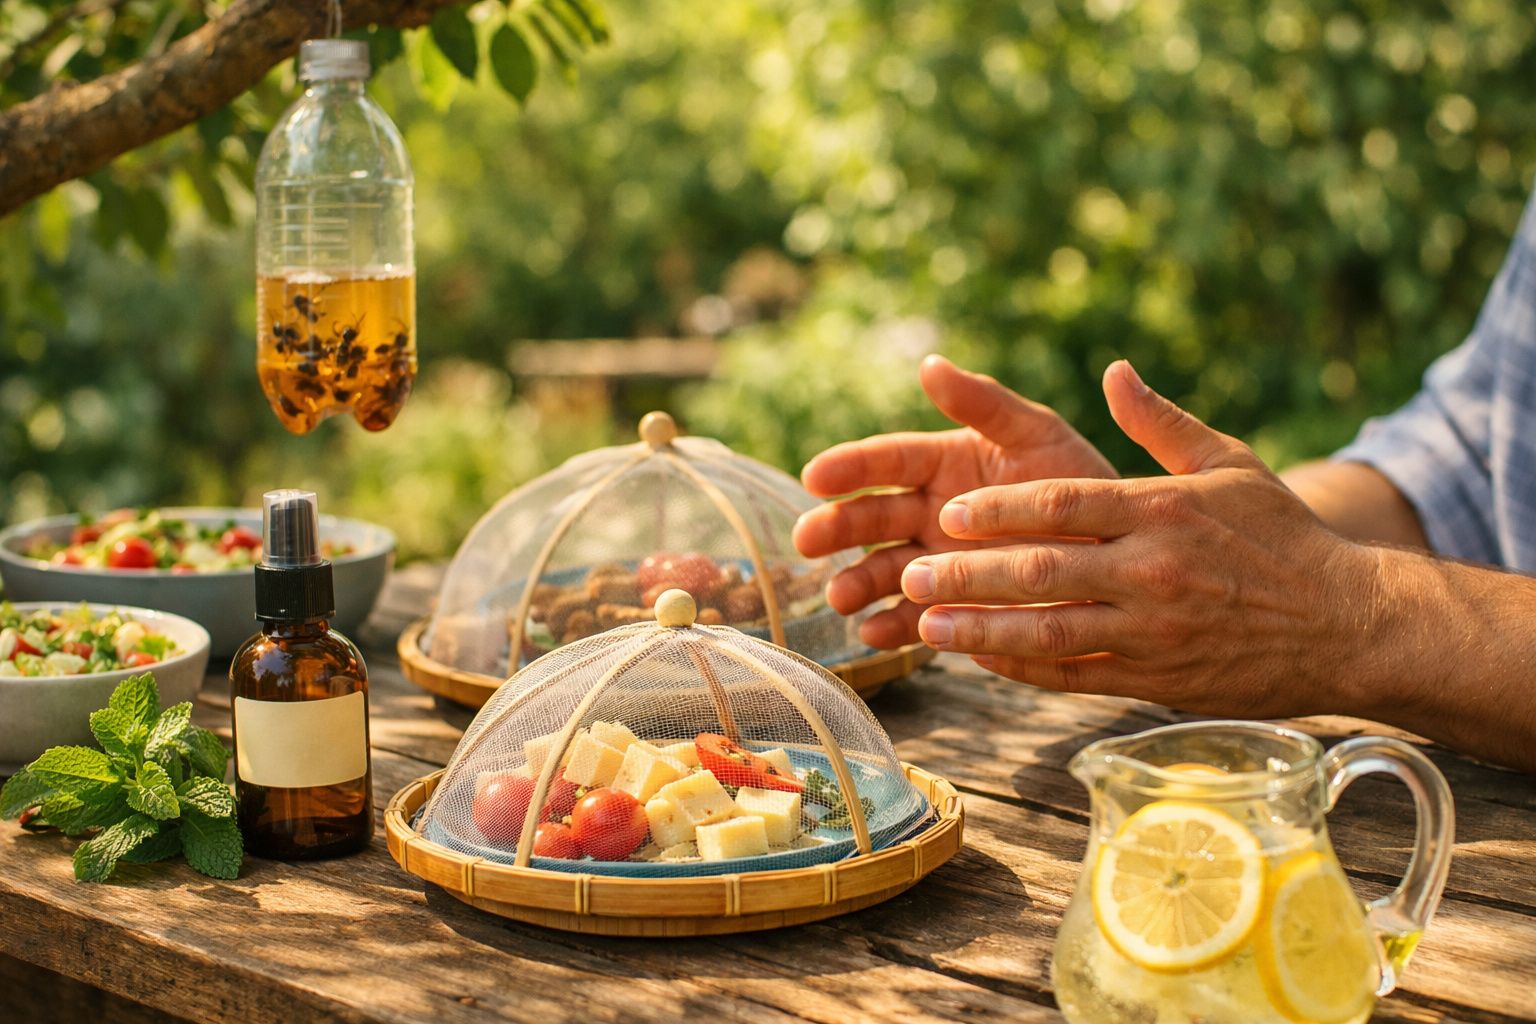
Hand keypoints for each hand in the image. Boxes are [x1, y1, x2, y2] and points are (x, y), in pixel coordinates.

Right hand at [793, 354, 1116, 647]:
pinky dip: (893, 627)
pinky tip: (873, 633)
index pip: (886, 461)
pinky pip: (916, 619)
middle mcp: (930, 512)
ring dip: (857, 581)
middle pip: (872, 518)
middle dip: (836, 528)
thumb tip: (929, 364)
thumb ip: (983, 403)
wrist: (1119, 550)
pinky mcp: (955, 607)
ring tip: (839, 595)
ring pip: (884, 570)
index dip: (849, 467)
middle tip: (806, 539)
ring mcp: (939, 562)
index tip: (814, 475)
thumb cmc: (1079, 482)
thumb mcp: (1037, 434)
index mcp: (942, 463)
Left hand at [900, 360, 1381, 719]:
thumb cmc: (1283, 536)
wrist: (1348, 624)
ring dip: (980, 631)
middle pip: (1040, 572)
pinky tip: (981, 659)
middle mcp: (1151, 571)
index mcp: (1162, 510)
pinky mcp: (1155, 679)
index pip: (1062, 506)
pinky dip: (1023, 669)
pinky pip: (1074, 676)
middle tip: (911, 572)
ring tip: (925, 626)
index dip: (997, 510)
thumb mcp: (1230, 463)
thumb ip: (1162, 421)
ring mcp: (1152, 631)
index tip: (948, 512)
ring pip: (1049, 633)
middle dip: (967, 575)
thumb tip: (1113, 370)